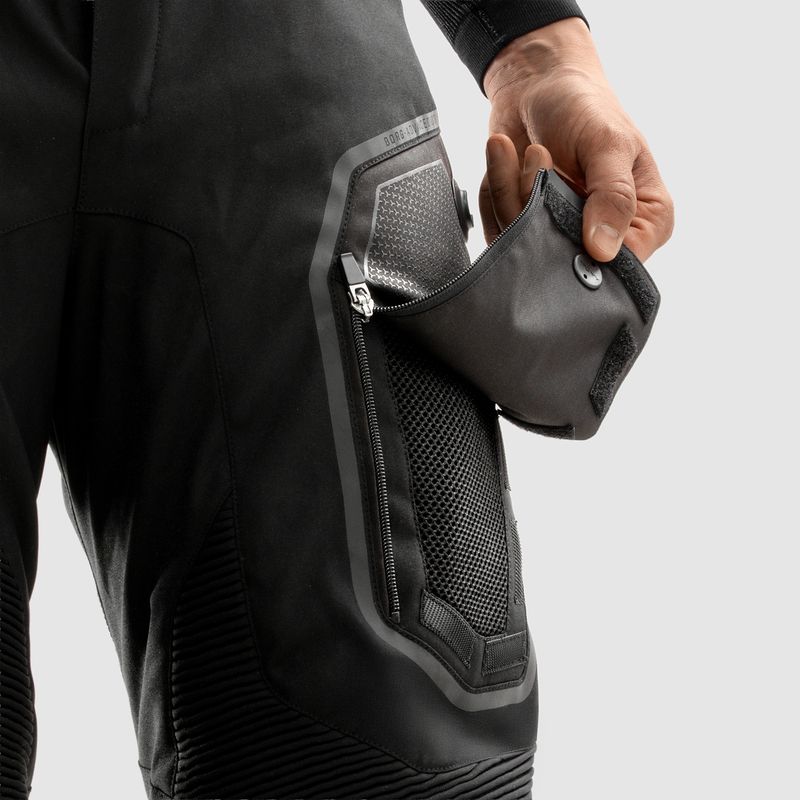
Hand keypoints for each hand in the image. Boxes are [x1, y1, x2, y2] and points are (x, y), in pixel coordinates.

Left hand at [479, 18, 673, 262]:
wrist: (536, 83)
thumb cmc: (584, 106)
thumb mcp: (607, 143)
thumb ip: (612, 196)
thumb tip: (603, 252)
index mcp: (647, 222)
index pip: (621, 268)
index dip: (585, 252)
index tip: (562, 206)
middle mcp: (605, 239)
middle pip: (562, 262)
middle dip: (538, 210)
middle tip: (538, 155)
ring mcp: (561, 237)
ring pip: (523, 248)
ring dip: (511, 192)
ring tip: (529, 148)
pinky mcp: (524, 232)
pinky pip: (497, 234)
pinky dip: (495, 193)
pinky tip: (508, 160)